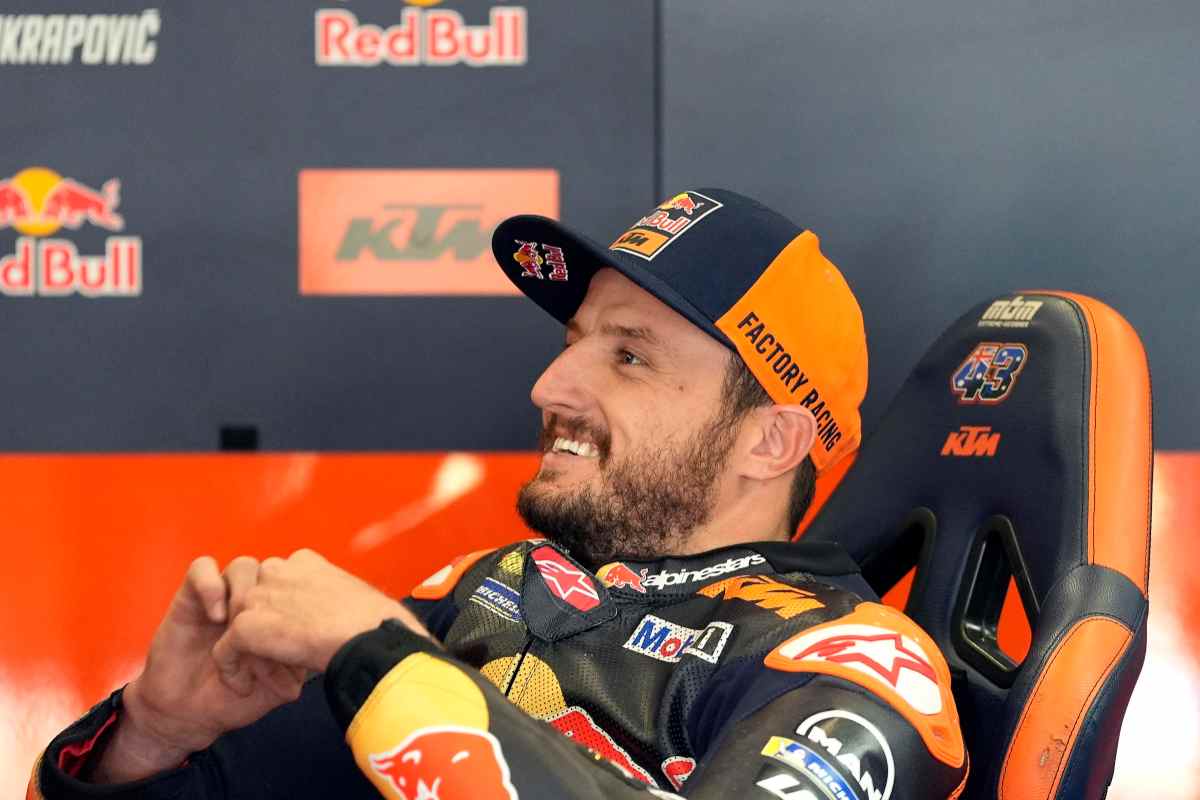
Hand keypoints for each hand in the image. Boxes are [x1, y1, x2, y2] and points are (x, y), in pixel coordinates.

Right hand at [94, 556, 305, 782]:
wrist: (188, 713)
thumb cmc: (233, 699)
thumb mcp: (276, 689)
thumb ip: (299, 669)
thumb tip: (319, 657)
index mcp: (278, 616)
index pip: (300, 589)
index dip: (303, 613)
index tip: (299, 653)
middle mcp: (253, 601)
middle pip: (274, 575)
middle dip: (273, 610)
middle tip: (268, 650)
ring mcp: (223, 596)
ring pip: (243, 566)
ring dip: (246, 596)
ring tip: (241, 630)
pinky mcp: (190, 597)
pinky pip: (201, 568)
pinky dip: (211, 585)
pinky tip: (216, 616)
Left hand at [211, 548, 430, 678]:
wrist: (372, 638)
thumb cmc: (378, 625)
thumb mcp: (354, 599)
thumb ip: (329, 601)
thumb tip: (334, 619)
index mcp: (305, 562)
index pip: (276, 585)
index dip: (282, 617)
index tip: (298, 642)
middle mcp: (279, 570)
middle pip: (252, 603)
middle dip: (261, 635)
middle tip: (282, 666)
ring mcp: (261, 596)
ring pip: (238, 626)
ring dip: (250, 655)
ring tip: (270, 679)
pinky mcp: (248, 624)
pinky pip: (225, 649)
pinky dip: (232, 670)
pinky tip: (245, 687)